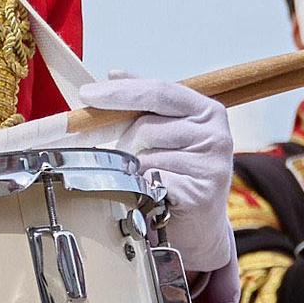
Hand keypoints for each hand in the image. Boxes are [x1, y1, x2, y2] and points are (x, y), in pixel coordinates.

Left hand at [80, 74, 235, 276]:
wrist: (200, 229)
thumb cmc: (177, 176)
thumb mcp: (165, 134)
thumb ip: (145, 105)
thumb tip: (114, 74)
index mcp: (207, 111)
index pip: (158, 91)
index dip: (120, 92)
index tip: (87, 94)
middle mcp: (216, 134)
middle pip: (145, 126)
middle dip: (123, 143)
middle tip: (123, 159)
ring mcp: (212, 164)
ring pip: (145, 158)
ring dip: (134, 172)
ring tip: (147, 183)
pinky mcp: (202, 193)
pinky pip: (152, 183)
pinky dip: (142, 190)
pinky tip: (152, 197)